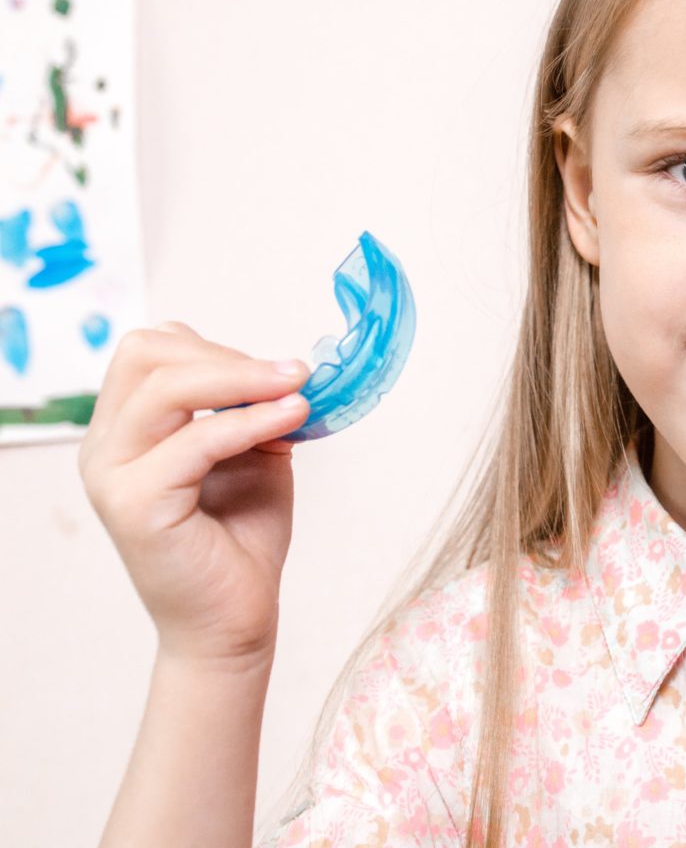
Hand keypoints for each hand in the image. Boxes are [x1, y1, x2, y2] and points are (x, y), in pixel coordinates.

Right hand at [79, 321, 311, 668]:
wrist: (234, 618)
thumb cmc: (242, 538)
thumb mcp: (255, 453)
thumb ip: (255, 408)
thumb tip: (287, 369)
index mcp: (125, 429)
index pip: (151, 351)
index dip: (218, 349)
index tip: (278, 370)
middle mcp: (105, 447)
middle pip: (146, 354)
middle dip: (225, 354)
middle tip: (291, 374)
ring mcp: (112, 475)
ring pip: (165, 388)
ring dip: (241, 378)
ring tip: (298, 387)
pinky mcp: (134, 504)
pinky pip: (194, 441)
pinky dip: (249, 421)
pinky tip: (292, 418)